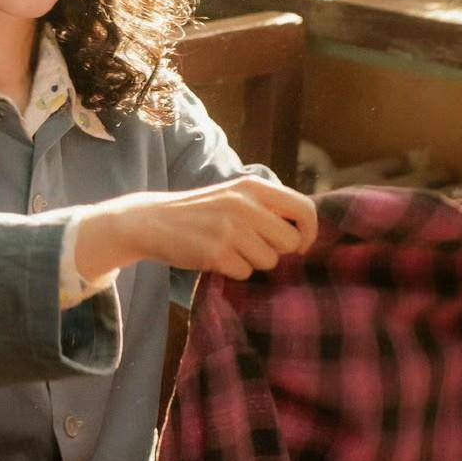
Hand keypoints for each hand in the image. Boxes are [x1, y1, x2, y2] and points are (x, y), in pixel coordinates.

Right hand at [76, 178, 317, 284]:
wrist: (153, 221)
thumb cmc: (201, 212)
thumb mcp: (234, 196)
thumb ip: (266, 207)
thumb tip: (305, 232)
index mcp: (254, 187)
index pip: (304, 209)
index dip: (308, 232)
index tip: (298, 245)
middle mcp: (245, 204)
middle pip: (289, 243)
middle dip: (276, 252)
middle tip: (252, 247)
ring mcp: (230, 228)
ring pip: (268, 262)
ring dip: (252, 262)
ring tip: (229, 249)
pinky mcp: (216, 252)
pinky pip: (244, 273)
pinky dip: (233, 271)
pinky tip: (215, 257)